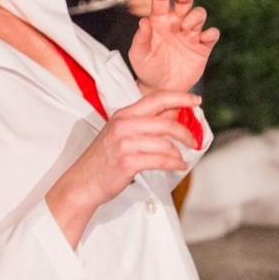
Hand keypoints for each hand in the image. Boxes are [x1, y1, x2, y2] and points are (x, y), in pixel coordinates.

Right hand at [46, 90, 200, 244]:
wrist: (82, 182)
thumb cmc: (103, 158)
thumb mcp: (121, 132)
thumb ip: (146, 121)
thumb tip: (173, 110)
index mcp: (124, 114)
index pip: (157, 98)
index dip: (180, 97)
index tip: (196, 100)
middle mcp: (125, 125)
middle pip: (166, 122)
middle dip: (185, 132)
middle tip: (194, 140)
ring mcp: (126, 143)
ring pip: (165, 143)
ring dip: (179, 153)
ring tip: (183, 158)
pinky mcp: (128, 162)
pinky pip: (161, 160)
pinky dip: (174, 164)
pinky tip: (179, 166)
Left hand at [128, 0, 218, 93]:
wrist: (161, 88)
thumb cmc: (147, 67)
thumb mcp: (138, 54)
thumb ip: (140, 38)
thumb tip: (143, 22)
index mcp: (159, 21)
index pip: (161, 2)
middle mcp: (176, 23)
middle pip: (185, 2)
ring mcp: (191, 34)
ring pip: (199, 14)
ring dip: (195, 16)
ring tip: (186, 27)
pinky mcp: (202, 47)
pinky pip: (212, 35)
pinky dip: (211, 33)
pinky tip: (204, 37)